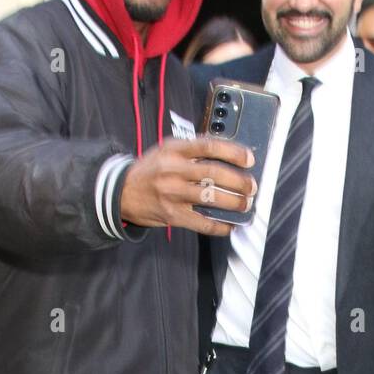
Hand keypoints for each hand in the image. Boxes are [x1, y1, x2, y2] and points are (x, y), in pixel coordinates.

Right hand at [119, 136, 256, 237]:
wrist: (121, 192)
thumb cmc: (150, 170)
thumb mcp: (167, 150)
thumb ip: (192, 150)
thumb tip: (226, 156)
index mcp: (174, 150)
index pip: (209, 146)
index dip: (233, 152)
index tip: (249, 159)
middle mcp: (174, 170)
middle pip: (214, 173)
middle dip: (239, 181)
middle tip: (252, 187)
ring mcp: (173, 194)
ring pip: (211, 197)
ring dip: (234, 203)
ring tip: (245, 204)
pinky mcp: (172, 215)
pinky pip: (201, 222)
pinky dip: (219, 226)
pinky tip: (229, 226)